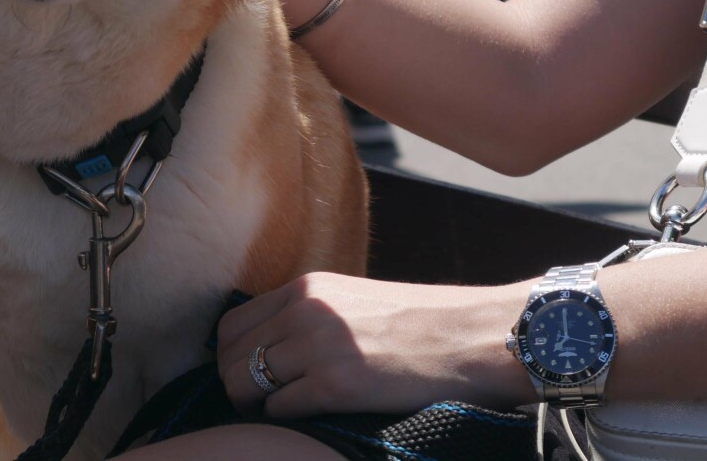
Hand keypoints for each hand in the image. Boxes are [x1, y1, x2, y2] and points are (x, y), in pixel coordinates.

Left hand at [217, 273, 529, 417]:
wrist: (478, 335)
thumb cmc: (425, 324)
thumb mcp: (356, 301)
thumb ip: (312, 314)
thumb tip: (275, 346)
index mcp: (307, 287)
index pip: (232, 323)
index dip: (230, 356)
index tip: (248, 375)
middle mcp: (304, 309)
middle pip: (227, 354)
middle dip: (234, 384)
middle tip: (258, 403)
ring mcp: (318, 346)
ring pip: (243, 383)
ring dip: (254, 405)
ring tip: (279, 413)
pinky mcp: (337, 384)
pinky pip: (279, 409)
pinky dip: (284, 420)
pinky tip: (311, 417)